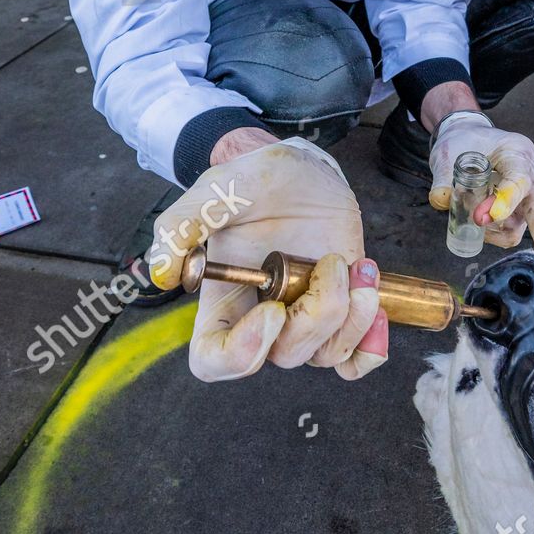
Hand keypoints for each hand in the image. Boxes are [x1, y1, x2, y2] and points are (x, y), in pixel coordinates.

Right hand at [148, 139, 387, 381]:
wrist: (300, 173)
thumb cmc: (251, 183)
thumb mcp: (214, 191)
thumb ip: (180, 225)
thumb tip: (162, 272)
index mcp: (222, 302)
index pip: (212, 360)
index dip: (239, 354)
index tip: (271, 311)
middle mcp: (261, 319)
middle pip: (283, 356)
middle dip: (316, 314)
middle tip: (331, 262)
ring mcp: (304, 318)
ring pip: (326, 354)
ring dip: (351, 314)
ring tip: (356, 265)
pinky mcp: (340, 311)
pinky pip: (356, 357)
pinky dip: (370, 342)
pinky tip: (370, 296)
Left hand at [428, 113, 533, 261]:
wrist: (470, 139)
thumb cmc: (463, 143)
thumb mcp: (448, 154)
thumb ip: (444, 177)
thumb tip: (442, 200)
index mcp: (516, 152)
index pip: (519, 179)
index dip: (507, 199)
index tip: (491, 216)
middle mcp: (531, 174)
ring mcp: (529, 196)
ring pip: (523, 225)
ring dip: (496, 231)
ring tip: (471, 218)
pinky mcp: (521, 212)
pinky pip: (511, 232)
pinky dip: (493, 234)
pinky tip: (477, 224)